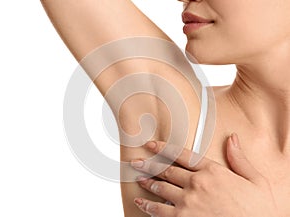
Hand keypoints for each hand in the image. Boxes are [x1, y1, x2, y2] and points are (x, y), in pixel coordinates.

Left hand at [131, 133, 280, 216]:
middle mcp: (197, 183)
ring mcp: (188, 202)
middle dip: (149, 165)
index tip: (151, 145)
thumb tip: (232, 138)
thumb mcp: (255, 180)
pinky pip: (159, 211)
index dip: (163, 148)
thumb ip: (239, 159)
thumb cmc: (257, 209)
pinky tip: (141, 203)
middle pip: (167, 170)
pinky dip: (148, 206)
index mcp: (212, 171)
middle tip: (137, 161)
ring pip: (161, 188)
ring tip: (138, 179)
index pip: (182, 154)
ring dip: (148, 183)